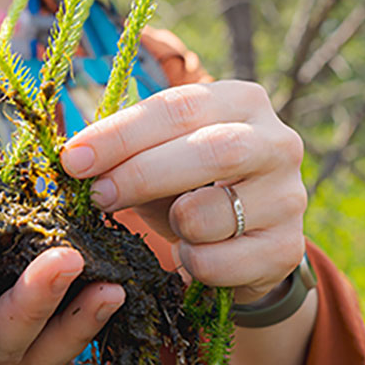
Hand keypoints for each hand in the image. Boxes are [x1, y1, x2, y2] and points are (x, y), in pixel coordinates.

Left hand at [59, 81, 307, 303]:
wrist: (246, 241)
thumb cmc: (191, 185)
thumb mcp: (163, 155)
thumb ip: (128, 150)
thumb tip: (74, 158)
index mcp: (243, 101)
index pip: (179, 107)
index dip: (122, 134)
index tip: (74, 159)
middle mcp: (278, 142)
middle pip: (209, 151)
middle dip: (141, 174)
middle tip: (95, 195)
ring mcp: (290, 197)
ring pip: (210, 214)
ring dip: (171, 224)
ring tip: (168, 225)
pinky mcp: (287, 250)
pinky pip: (220, 262)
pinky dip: (192, 263)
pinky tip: (194, 254)